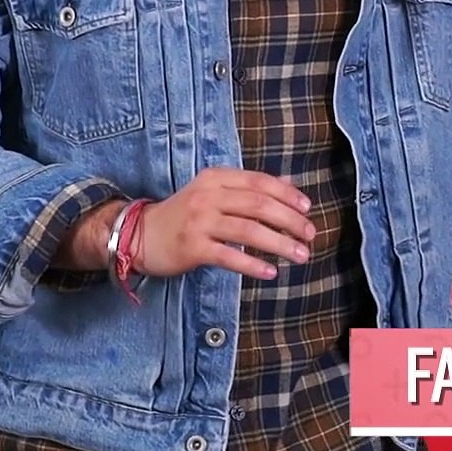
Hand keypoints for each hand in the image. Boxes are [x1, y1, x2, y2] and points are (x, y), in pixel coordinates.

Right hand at [134, 168, 317, 279]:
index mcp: (217, 178)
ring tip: (300, 255)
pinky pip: (229, 256)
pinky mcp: (192, 248)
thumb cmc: (185, 214)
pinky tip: (271, 272)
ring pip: (248, 230)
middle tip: (310, 235)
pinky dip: (253, 265)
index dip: (287, 194)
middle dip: (290, 220)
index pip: (259, 182)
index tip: (308, 209)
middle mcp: (208, 196)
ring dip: (279, 244)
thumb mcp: (215, 192)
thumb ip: (249, 188)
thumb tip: (290, 184)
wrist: (141, 234)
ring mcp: (199, 222)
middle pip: (259, 205)